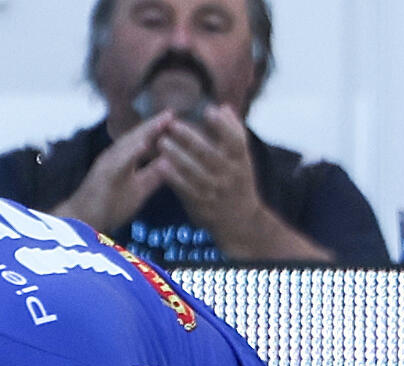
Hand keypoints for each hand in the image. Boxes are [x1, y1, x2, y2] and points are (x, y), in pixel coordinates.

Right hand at [54, 111, 176, 235]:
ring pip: (128, 145)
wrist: (81, 221)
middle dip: (153, 124)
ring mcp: (107, 164)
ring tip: (161, 120)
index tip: (174, 118)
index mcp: (123, 159)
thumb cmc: (108, 206)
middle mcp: (114, 156)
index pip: (142, 140)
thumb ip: (153, 176)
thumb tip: (172, 163)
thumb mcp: (138, 190)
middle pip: (136, 137)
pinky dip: (131, 152)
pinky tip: (144, 144)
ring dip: (145, 132)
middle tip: (171, 111)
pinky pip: (119, 163)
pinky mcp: (103, 175)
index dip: (157, 129)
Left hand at [151, 105, 268, 254]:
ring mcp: (214, 190)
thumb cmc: (238, 181)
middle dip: (190, 138)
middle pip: (209, 154)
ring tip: (161, 142)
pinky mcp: (200, 203)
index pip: (236, 140)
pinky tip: (160, 165)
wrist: (240, 221)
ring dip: (176, 156)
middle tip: (172, 124)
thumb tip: (223, 107)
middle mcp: (229, 175)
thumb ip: (234, 132)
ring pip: (194, 171)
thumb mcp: (243, 158)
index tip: (208, 110)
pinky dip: (173, 177)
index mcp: (241, 160)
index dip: (223, 125)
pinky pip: (185, 188)